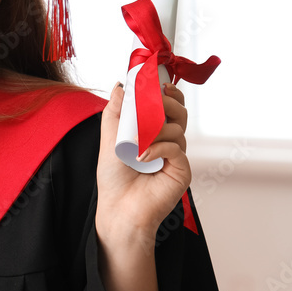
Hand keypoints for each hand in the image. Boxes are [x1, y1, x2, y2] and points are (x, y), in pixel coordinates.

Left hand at [95, 82, 191, 250]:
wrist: (119, 208)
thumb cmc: (115, 178)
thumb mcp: (109, 138)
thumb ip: (115, 111)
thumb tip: (120, 86)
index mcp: (153, 131)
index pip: (167, 105)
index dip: (166, 92)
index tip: (157, 83)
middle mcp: (167, 141)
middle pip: (179, 111)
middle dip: (165, 102)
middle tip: (150, 103)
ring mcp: (176, 156)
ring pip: (177, 128)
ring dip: (155, 129)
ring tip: (137, 142)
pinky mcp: (182, 170)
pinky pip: (176, 148)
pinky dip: (158, 148)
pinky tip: (143, 156)